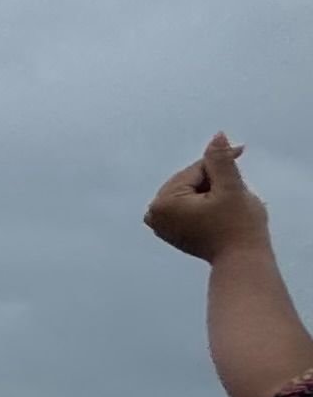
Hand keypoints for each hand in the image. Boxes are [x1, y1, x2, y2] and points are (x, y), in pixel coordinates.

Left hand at [147, 135, 270, 262]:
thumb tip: (216, 136)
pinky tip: (217, 214)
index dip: (221, 163)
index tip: (241, 151)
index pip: (196, 170)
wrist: (241, 260)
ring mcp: (160, 225)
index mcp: (162, 203)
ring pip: (191, 192)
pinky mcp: (169, 231)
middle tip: (235, 190)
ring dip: (211, 191)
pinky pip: (188, 205)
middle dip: (215, 180)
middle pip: (190, 181)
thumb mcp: (231, 187)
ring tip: (226, 206)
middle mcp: (154, 214)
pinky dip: (203, 203)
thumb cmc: (238, 225)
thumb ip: (220, 160)